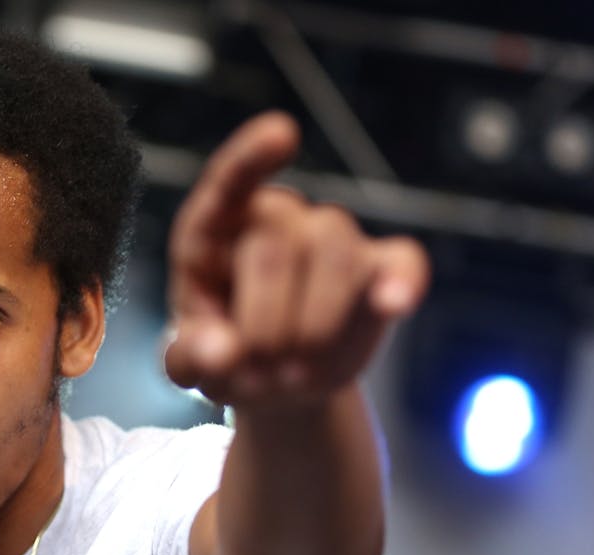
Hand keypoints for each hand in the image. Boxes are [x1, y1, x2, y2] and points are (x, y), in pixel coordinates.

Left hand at [164, 111, 429, 408]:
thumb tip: (221, 352)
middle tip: (257, 376)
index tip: (282, 132)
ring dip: (314, 327)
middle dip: (263, 326)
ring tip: (295, 375)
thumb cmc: (222, 356)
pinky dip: (402, 281)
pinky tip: (394, 304)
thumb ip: (189, 357)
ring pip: (335, 256)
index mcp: (214, 230)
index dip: (252, 157)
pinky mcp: (381, 270)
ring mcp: (333, 239)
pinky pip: (404, 261)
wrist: (274, 383)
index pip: (228, 182)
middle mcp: (277, 219)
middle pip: (274, 249)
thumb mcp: (189, 364)